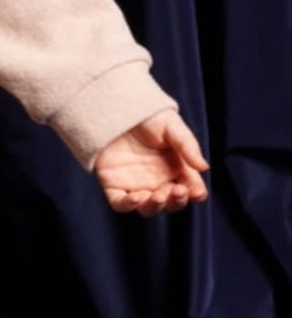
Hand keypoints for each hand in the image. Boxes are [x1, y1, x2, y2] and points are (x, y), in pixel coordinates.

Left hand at [93, 110, 209, 215]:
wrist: (115, 109)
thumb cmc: (146, 116)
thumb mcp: (171, 126)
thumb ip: (187, 146)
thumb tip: (204, 167)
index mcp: (175, 168)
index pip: (190, 187)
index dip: (195, 192)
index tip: (198, 193)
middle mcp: (157, 181)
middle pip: (171, 202)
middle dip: (176, 201)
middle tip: (178, 190)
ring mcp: (136, 186)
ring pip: (149, 208)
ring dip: (156, 206)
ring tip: (159, 195)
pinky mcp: (114, 187)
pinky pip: (121, 204)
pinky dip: (128, 205)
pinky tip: (136, 197)